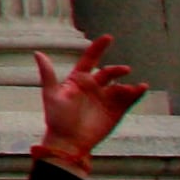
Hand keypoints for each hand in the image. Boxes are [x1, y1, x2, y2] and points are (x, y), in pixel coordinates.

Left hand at [31, 36, 146, 169]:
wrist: (69, 142)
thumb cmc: (57, 119)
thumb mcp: (51, 95)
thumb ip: (48, 74)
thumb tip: (38, 53)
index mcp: (78, 80)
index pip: (90, 60)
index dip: (98, 48)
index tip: (108, 37)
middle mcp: (94, 88)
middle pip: (108, 73)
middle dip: (117, 70)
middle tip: (125, 70)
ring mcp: (106, 99)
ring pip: (120, 87)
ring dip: (128, 85)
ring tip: (131, 89)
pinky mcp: (116, 112)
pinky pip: (129, 100)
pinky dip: (136, 93)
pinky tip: (142, 88)